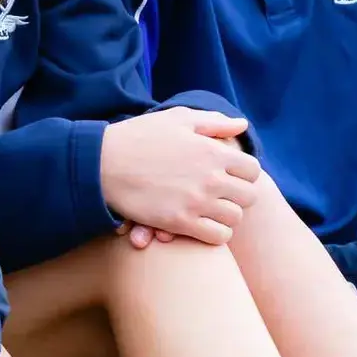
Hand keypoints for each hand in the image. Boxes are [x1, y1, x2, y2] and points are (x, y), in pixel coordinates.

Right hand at [100, 107, 258, 245]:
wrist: (103, 162)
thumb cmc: (139, 136)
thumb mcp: (178, 119)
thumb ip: (214, 122)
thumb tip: (241, 125)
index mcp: (213, 151)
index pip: (252, 170)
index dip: (244, 173)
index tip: (230, 175)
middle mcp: (210, 177)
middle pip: (248, 196)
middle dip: (238, 195)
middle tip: (221, 194)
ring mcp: (196, 202)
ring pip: (234, 218)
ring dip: (226, 215)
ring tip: (210, 209)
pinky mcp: (180, 222)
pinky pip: (217, 237)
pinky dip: (215, 233)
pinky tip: (201, 224)